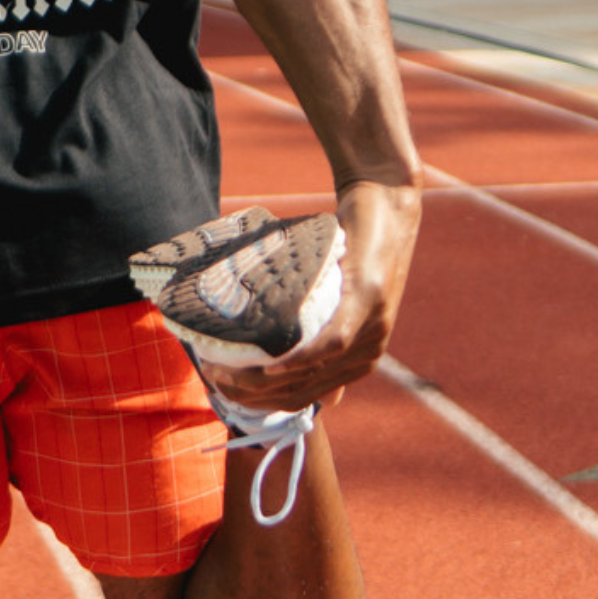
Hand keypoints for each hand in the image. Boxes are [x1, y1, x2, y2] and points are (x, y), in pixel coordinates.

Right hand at [200, 178, 421, 413]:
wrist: (385, 199)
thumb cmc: (352, 246)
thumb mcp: (337, 299)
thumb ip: (327, 342)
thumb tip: (314, 393)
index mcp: (355, 361)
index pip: (300, 397)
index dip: (257, 399)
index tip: (219, 384)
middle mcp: (366, 355)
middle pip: (301, 392)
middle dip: (251, 392)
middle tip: (212, 374)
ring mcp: (372, 331)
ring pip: (312, 374)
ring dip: (264, 379)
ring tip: (225, 367)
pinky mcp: (369, 303)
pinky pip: (332, 344)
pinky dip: (299, 358)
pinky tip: (271, 363)